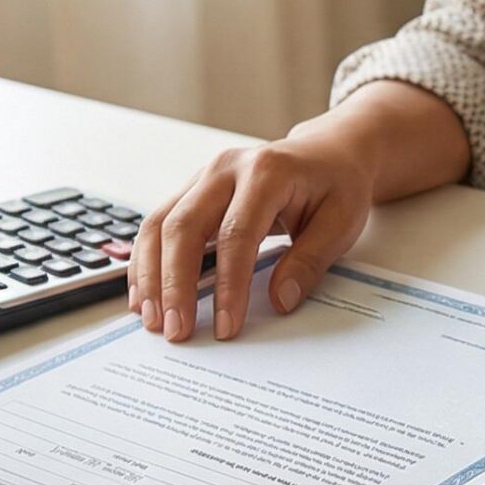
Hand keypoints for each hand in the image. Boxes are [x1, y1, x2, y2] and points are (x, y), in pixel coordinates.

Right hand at [127, 131, 371, 342]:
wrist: (326, 153)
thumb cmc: (335, 186)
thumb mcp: (341, 223)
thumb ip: (310, 261)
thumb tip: (280, 301)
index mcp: (267, 173)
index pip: (237, 234)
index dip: (228, 285)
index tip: (226, 326)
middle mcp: (225, 169)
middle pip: (184, 227)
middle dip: (174, 284)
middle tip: (176, 330)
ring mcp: (203, 178)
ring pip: (159, 225)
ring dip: (150, 276)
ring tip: (153, 320)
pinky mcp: (192, 191)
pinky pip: (158, 225)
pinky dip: (146, 262)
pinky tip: (144, 295)